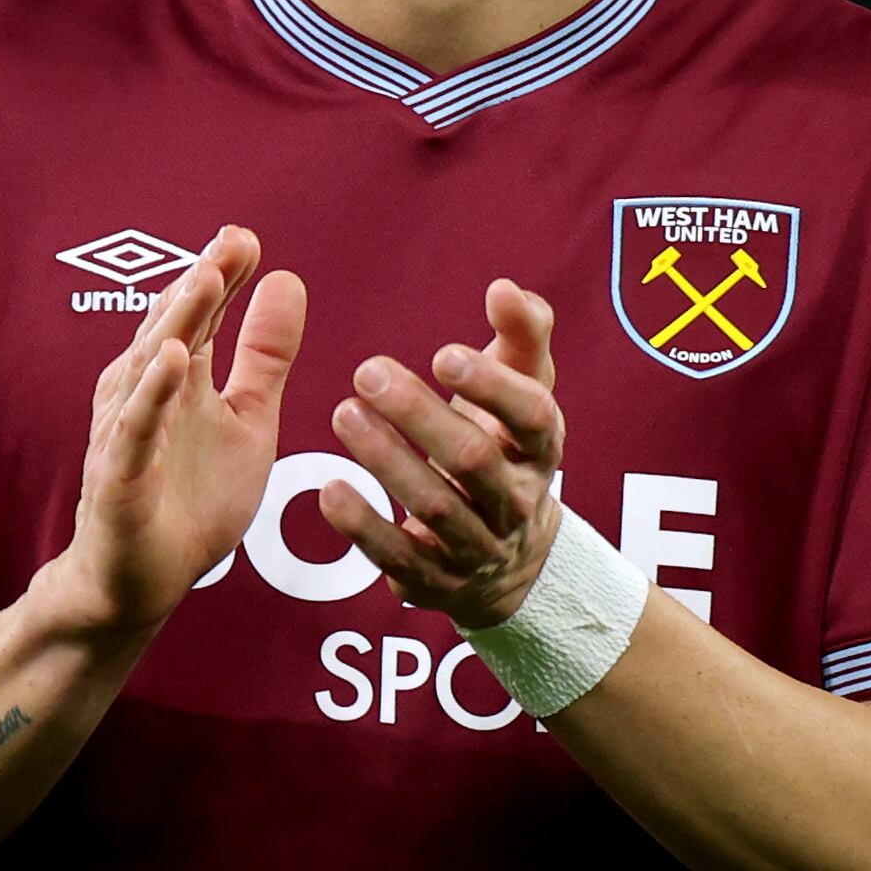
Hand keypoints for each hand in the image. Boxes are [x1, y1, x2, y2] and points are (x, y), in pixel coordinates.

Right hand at [41, 226, 306, 640]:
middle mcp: (148, 394)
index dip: (223, 275)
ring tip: (206, 277)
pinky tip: (174, 361)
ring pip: (150, 367)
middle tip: (230, 241)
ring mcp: (128, 433)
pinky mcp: (118, 477)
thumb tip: (286, 278)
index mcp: (181, 378)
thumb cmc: (190, 499)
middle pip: (175, 327)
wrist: (139, 582)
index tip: (247, 237)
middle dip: (202, 283)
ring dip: (177, 321)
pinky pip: (134, 430)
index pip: (202, 315)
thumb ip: (265, 355)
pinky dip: (152, 394)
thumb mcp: (247, 420)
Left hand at [317, 278, 565, 630]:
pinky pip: (399, 558)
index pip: (530, 416)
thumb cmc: (504, 449)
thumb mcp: (522, 391)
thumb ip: (521, 334)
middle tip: (367, 372)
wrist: (510, 562)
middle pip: (473, 460)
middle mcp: (516, 502)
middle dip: (419, 415)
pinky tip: (330, 490)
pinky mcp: (435, 581)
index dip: (490, 387)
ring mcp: (477, 548)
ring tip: (344, 414)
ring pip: (434, 507)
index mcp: (540, 448)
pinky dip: (364, 527)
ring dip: (385, 460)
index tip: (443, 353)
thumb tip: (506, 289)